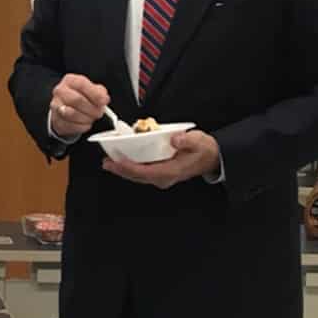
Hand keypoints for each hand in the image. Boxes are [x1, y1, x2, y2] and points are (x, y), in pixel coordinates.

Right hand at [50, 74, 109, 138]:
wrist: (68, 108)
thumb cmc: (83, 97)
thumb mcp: (93, 90)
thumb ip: (100, 93)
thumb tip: (103, 99)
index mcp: (70, 80)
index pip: (82, 85)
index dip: (95, 94)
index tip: (103, 102)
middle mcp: (60, 91)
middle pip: (76, 100)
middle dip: (91, 108)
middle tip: (99, 113)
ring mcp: (55, 106)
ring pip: (71, 114)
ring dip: (86, 118)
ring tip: (92, 118)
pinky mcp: (56, 120)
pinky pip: (70, 125)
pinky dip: (81, 127)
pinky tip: (86, 124)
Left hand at [102, 130, 221, 188]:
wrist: (210, 158)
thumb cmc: (203, 150)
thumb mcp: (199, 142)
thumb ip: (187, 141)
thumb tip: (175, 140)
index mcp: (171, 171)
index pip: (145, 172)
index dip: (130, 168)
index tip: (118, 162)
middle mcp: (163, 177)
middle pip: (137, 176)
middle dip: (120, 170)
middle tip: (106, 163)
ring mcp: (161, 177)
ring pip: (137, 176)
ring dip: (122, 170)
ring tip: (109, 163)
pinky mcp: (159, 173)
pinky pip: (141, 172)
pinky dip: (130, 168)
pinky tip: (121, 162)